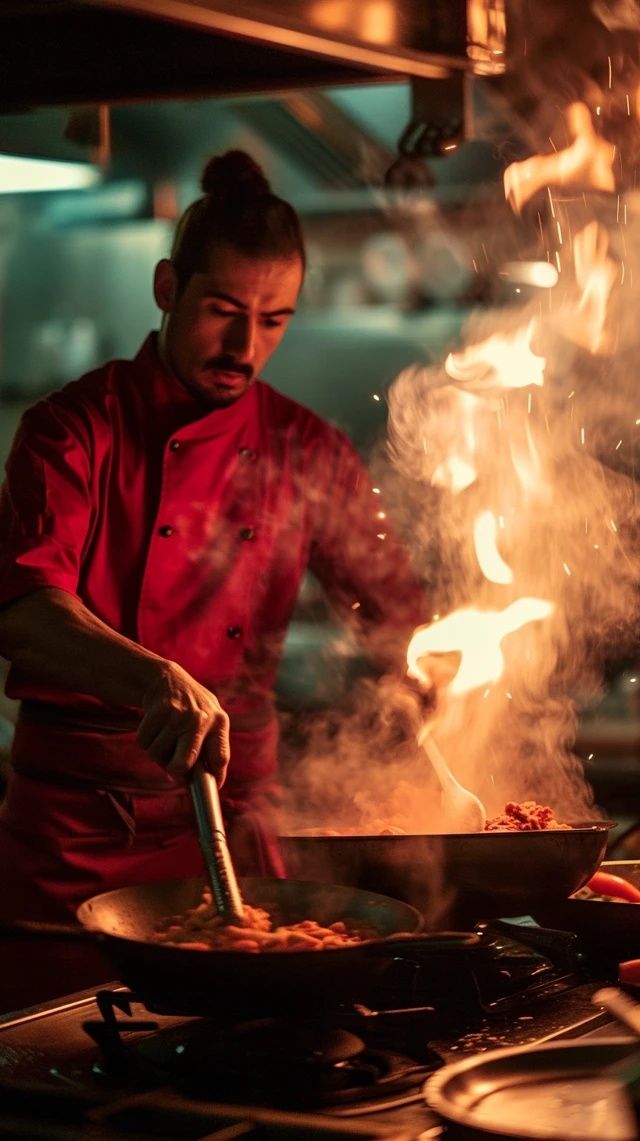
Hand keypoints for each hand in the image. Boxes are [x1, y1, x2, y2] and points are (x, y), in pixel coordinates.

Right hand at [137, 660, 229, 782]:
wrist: (167, 678)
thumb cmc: (189, 709)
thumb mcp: (207, 722)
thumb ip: (204, 751)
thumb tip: (187, 782)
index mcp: (219, 723)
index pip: (220, 758)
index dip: (214, 779)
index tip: (208, 789)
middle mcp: (201, 719)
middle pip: (183, 765)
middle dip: (174, 769)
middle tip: (173, 764)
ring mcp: (179, 714)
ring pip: (158, 755)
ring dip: (157, 752)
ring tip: (164, 735)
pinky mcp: (159, 710)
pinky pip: (145, 742)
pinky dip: (146, 741)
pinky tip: (154, 726)